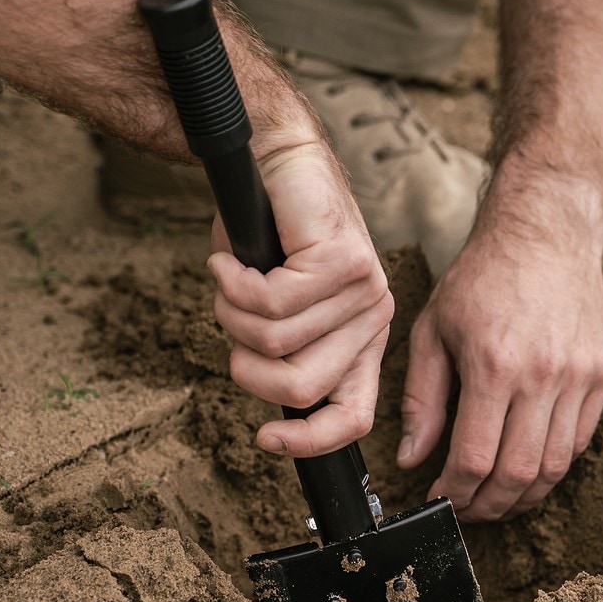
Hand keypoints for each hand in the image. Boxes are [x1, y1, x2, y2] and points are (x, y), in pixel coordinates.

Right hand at [207, 134, 393, 458]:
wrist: (274, 158)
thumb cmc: (269, 234)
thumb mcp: (276, 308)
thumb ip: (279, 352)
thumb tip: (264, 397)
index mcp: (360, 340)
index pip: (354, 417)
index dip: (309, 442)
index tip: (264, 441)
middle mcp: (373, 318)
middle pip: (299, 388)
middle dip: (246, 364)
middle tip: (230, 320)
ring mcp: (364, 289)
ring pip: (276, 342)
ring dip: (230, 314)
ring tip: (230, 278)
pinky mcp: (343, 260)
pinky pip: (270, 303)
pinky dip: (232, 284)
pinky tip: (229, 260)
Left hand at [397, 219, 602, 520]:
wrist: (545, 231)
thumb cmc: (483, 276)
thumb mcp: (433, 329)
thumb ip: (421, 398)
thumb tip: (412, 458)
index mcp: (493, 364)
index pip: (474, 458)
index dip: (453, 493)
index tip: (438, 500)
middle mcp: (543, 375)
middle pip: (518, 474)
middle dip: (487, 506)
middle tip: (466, 510)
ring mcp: (579, 376)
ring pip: (554, 466)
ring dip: (523, 496)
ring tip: (496, 499)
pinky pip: (580, 440)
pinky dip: (552, 466)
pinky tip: (527, 468)